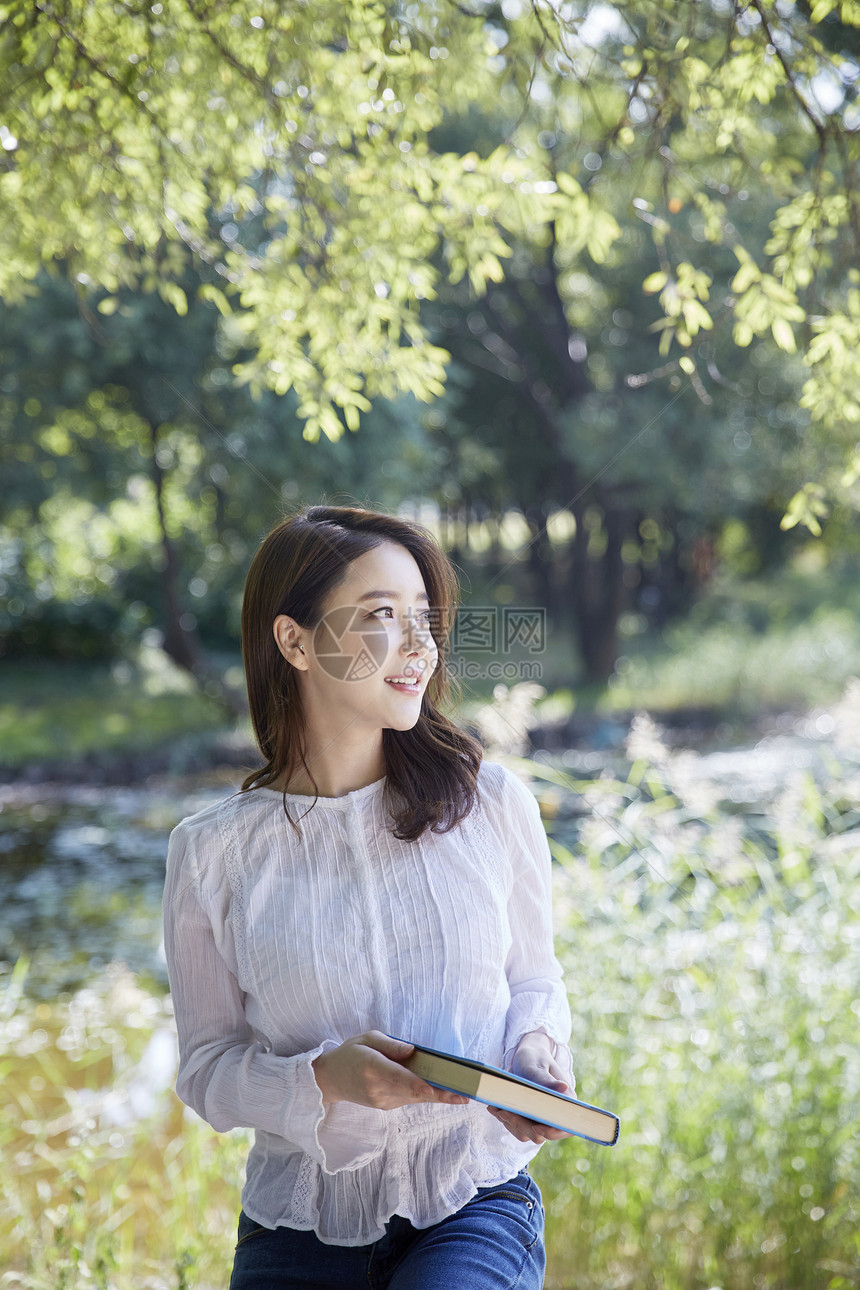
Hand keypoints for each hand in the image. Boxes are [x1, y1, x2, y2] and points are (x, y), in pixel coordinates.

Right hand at [311, 1031, 470, 1110]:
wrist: (330, 1079)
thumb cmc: (350, 1053)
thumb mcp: (367, 1038)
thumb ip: (390, 1044)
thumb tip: (413, 1051)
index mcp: (372, 1066)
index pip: (397, 1076)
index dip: (416, 1084)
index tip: (433, 1090)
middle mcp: (377, 1088)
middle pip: (412, 1091)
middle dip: (439, 1094)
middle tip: (464, 1096)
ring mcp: (381, 1100)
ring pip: (414, 1098)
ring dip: (436, 1096)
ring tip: (461, 1095)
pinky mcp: (385, 1106)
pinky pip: (408, 1099)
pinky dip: (424, 1094)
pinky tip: (441, 1091)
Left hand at [487, 1030, 571, 1144]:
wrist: (526, 1055)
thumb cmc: (535, 1057)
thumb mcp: (538, 1065)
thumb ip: (547, 1079)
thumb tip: (564, 1087)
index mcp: (565, 1102)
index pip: (563, 1127)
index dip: (552, 1131)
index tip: (536, 1126)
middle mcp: (553, 1113)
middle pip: (541, 1134)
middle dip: (522, 1126)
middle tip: (505, 1111)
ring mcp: (538, 1117)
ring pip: (525, 1133)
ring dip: (510, 1123)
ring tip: (497, 1108)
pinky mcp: (526, 1117)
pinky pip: (515, 1127)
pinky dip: (504, 1119)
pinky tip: (494, 1107)